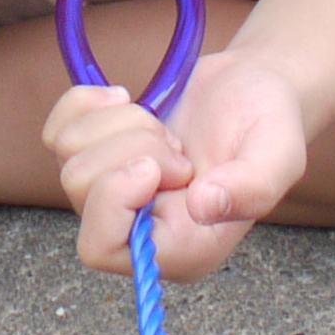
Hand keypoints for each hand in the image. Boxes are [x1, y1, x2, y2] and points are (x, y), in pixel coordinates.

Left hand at [43, 49, 310, 284]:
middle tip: (175, 145)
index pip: (100, 248)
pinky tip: (124, 97)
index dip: (112, 199)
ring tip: (163, 128)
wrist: (251, 86)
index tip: (152, 165)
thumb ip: (252, 186)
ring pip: (66, 155)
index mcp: (182, 249)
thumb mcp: (278, 153)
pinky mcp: (97, 156)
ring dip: (117, 124)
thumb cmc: (269, 123)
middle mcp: (140, 231)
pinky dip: (85, 104)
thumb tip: (203, 209)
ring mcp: (113, 193)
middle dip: (127, 146)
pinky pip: (56, 130)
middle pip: (78, 188)